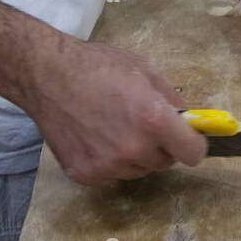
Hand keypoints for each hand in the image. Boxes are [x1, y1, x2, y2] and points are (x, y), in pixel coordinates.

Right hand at [30, 38, 205, 183]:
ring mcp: (108, 165)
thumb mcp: (145, 69)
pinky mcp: (85, 175)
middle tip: (140, 123)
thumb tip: (187, 120)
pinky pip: (112, 175)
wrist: (46, 74)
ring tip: (113, 126)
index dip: (192, 145)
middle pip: (165, 162)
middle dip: (160, 146)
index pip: (193, 154)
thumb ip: (172, 99)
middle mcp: (133, 149)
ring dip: (134, 155)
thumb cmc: (97, 66)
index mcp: (154, 120)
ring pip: (138, 170)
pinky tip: (95, 136)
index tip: (187, 139)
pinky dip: (109, 161)